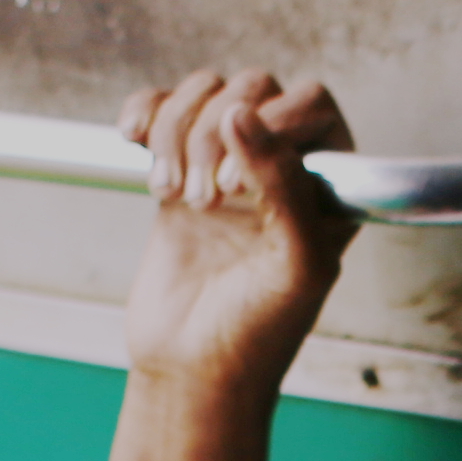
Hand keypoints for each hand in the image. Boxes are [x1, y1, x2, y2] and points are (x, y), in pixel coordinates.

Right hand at [118, 66, 360, 397]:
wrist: (192, 370)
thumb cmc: (259, 332)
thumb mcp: (297, 263)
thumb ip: (285, 183)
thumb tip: (243, 114)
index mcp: (328, 184)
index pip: (313, 104)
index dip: (275, 121)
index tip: (240, 179)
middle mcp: (283, 167)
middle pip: (251, 89)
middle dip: (215, 135)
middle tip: (209, 200)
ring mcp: (227, 166)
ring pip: (204, 94)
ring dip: (177, 132)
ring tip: (174, 195)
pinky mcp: (178, 171)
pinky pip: (162, 110)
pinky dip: (146, 113)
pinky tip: (133, 140)